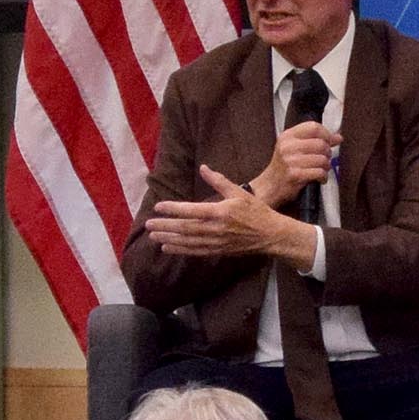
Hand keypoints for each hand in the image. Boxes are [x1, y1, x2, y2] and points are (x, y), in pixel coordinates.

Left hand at [145, 165, 315, 267]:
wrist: (270, 235)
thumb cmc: (255, 211)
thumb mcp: (239, 192)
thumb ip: (219, 181)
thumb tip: (203, 168)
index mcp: (220, 212)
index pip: (191, 211)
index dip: (173, 209)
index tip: (158, 207)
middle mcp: (215, 229)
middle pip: (185, 228)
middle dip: (165, 226)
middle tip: (148, 224)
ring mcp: (216, 242)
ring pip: (187, 241)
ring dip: (169, 239)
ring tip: (153, 236)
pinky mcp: (217, 251)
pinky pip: (195, 251)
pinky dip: (180, 250)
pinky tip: (168, 248)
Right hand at [262, 117, 338, 204]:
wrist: (270, 187)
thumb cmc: (283, 168)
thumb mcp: (293, 148)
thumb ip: (314, 140)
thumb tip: (337, 137)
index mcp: (287, 136)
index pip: (314, 127)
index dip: (327, 134)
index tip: (331, 141)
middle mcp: (288, 146)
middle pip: (321, 144)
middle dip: (327, 153)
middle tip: (324, 159)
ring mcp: (290, 160)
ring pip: (322, 159)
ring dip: (326, 167)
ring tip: (320, 169)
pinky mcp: (295, 174)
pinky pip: (319, 172)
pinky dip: (323, 177)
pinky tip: (319, 178)